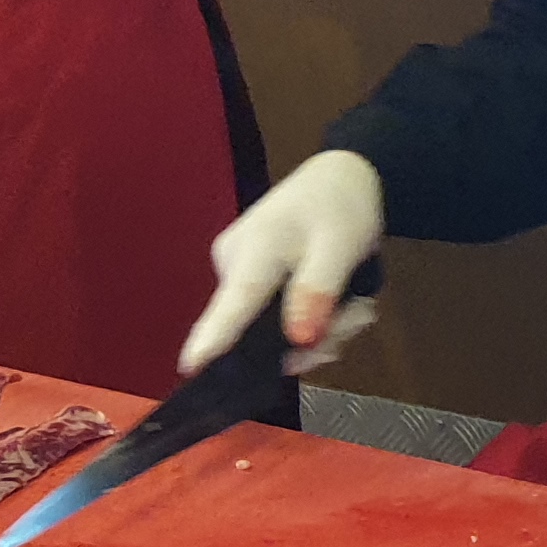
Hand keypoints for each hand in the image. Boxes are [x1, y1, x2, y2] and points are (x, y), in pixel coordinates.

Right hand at [177, 150, 384, 375]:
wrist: (339, 178)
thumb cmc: (340, 205)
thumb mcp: (342, 245)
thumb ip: (318, 291)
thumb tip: (299, 340)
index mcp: (255, 250)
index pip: (234, 303)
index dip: (212, 339)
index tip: (190, 368)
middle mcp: (233, 265)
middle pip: (259, 331)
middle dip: (312, 338)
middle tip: (355, 316)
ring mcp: (237, 275)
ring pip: (274, 331)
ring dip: (321, 331)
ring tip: (354, 306)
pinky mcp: (247, 283)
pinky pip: (276, 322)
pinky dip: (311, 322)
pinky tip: (336, 304)